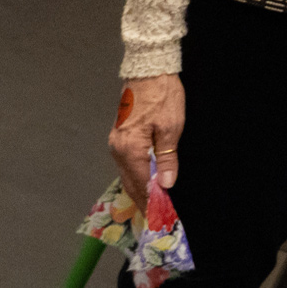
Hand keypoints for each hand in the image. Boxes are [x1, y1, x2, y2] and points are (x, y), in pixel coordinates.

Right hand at [108, 74, 184, 207]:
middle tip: (156, 216)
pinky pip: (126, 163)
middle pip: (129, 182)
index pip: (140, 183)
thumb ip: (167, 158)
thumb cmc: (161, 95)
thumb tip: (165, 183)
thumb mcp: (170, 127)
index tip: (159, 216)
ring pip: (127, 173)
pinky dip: (135, 175)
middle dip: (143, 199)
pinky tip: (145, 180)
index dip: (151, 201)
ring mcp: (116, 143)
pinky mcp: (119, 137)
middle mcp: (118, 149)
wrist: (147, 70)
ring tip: (152, 202)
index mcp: (130, 149)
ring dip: (139, 188)